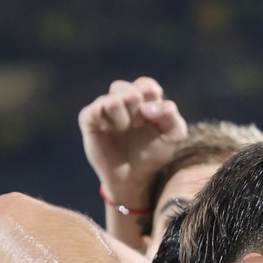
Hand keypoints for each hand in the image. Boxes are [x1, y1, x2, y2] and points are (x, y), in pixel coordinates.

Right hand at [79, 77, 188, 209]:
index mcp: (144, 102)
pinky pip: (94, 110)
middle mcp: (123, 102)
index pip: (145, 85)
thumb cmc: (153, 155)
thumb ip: (172, 117)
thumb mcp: (173, 137)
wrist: (134, 177)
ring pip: (110, 99)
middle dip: (134, 105)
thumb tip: (149, 107)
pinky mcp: (89, 120)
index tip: (152, 117)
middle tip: (138, 124)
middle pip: (124, 87)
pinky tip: (109, 130)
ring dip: (122, 114)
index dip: (150, 96)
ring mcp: (105, 110)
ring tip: (125, 128)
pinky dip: (105, 120)